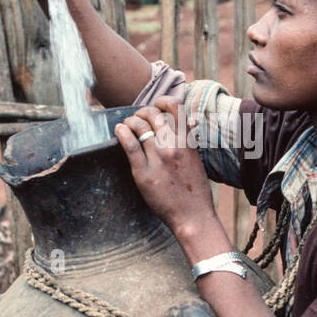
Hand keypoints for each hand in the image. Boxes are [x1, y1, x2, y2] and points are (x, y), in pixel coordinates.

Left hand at [114, 99, 216, 238]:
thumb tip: (189, 121)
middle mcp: (173, 146)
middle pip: (152, 114)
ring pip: (139, 126)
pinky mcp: (143, 172)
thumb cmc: (196, 191)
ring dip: (130, 121)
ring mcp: (158, 158)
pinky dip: (122, 132)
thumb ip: (190, 140)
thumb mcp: (196, 159)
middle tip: (138, 118)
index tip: (157, 104)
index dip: (163, 100)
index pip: (176, 107)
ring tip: (127, 125)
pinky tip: (119, 130)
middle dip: (142, 112)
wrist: (193, 216)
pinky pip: (129, 144)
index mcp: (188, 142)